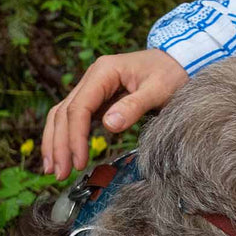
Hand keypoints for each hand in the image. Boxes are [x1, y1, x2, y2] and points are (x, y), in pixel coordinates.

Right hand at [41, 49, 187, 177]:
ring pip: (62, 115)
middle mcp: (92, 77)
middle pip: (64, 113)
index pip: (79, 108)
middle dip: (60, 145)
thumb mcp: (159, 89)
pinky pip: (74, 118)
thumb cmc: (171, 73)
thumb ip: (134, 106)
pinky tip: (64, 155)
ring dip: (56, 142)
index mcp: (104, 71)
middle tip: (60, 173)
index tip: (79, 161)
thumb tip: (109, 125)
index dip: (75, 137)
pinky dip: (66, 136)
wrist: (180, 61)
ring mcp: (93, 87)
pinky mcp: (97, 98)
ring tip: (55, 170)